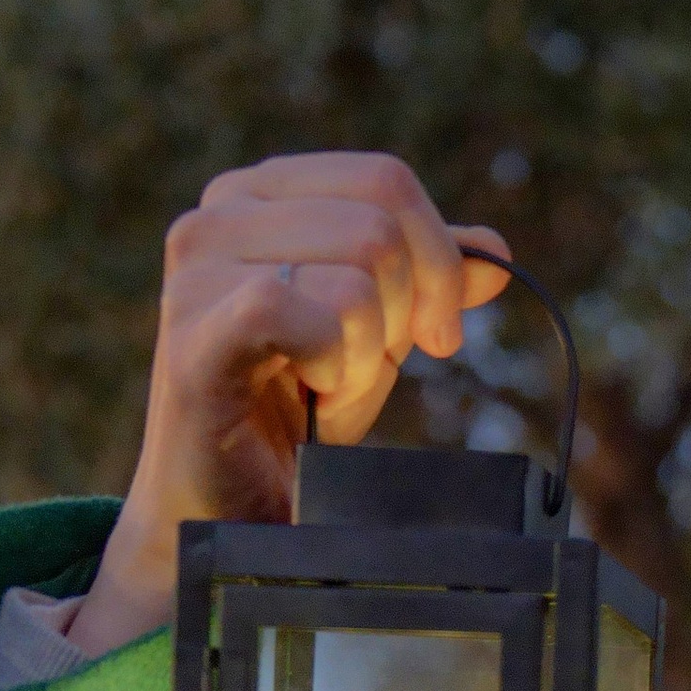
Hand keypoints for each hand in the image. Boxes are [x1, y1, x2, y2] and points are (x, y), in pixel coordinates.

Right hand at [70, 153, 511, 657]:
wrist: (233, 510)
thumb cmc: (295, 419)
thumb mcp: (377, 336)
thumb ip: (428, 284)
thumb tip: (496, 252)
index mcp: (260, 196)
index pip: (384, 179)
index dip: (437, 257)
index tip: (440, 333)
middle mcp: (218, 214)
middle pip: (378, 223)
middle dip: (402, 311)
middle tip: (364, 368)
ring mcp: (197, 270)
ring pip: (353, 270)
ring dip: (363, 350)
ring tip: (323, 386)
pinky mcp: (194, 333)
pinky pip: (298, 311)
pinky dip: (331, 363)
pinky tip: (309, 392)